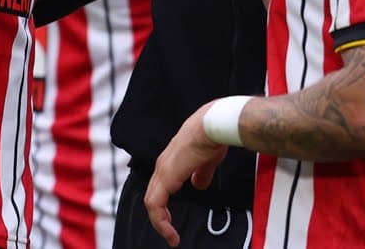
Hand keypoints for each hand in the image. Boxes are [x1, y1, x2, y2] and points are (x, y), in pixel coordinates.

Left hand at [144, 102, 228, 246]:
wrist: (213, 125)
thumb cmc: (212, 137)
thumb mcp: (207, 161)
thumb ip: (201, 174)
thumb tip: (199, 185)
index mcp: (171, 162)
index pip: (160, 188)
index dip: (164, 206)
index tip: (172, 223)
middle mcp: (163, 166)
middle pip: (153, 197)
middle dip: (160, 218)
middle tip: (170, 235)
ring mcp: (163, 170)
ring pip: (151, 202)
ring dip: (159, 222)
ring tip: (171, 238)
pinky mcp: (166, 176)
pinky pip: (156, 204)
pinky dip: (160, 220)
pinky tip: (170, 231)